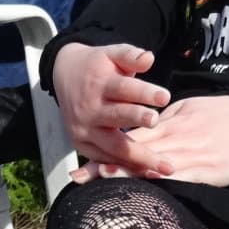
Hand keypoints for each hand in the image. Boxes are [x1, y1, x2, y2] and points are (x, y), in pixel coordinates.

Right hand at [51, 42, 170, 166]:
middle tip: (156, 123)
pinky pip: (105, 160)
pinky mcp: (81, 146)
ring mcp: (83, 130)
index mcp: (98, 85)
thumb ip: (130, 56)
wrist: (63, 76)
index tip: (165, 97)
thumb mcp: (111, 54)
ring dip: (139, 157)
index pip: (123, 89)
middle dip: (137, 121)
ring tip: (164, 167)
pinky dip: (125, 168)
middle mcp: (89, 109)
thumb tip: (149, 57)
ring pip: (113, 147)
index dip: (143, 93)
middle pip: (116, 118)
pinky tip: (147, 174)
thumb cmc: (97, 66)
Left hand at [69, 94, 228, 186]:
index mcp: (168, 126)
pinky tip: (146, 190)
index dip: (105, 151)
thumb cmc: (220, 115)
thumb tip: (140, 131)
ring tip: (101, 179)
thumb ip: (163, 121)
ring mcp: (189, 157)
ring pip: (152, 167)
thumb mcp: (187, 110)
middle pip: (134, 154)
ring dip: (126, 174)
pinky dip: (162, 184)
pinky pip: (181, 180)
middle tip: (79, 177)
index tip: (82, 164)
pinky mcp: (207, 172)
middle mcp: (174, 141)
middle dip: (105, 167)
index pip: (131, 139)